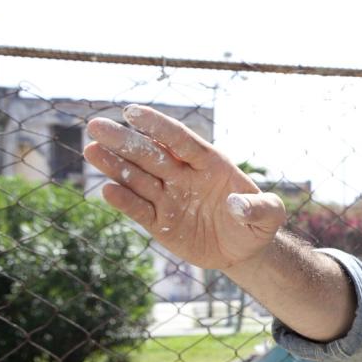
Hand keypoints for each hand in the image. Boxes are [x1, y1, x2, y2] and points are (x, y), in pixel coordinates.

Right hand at [84, 105, 285, 271]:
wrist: (243, 250)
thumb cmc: (256, 223)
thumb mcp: (270, 216)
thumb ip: (260, 207)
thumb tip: (237, 203)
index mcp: (210, 164)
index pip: (181, 140)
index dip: (158, 126)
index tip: (133, 112)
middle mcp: (184, 175)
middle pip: (151, 154)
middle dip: (125, 140)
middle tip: (96, 126)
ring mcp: (169, 197)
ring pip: (137, 177)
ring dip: (114, 165)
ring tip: (91, 150)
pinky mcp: (160, 221)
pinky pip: (139, 208)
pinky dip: (124, 201)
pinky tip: (107, 190)